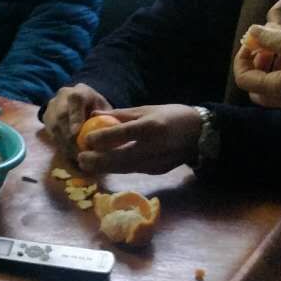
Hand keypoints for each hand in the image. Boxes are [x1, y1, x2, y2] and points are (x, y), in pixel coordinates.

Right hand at [44, 83, 112, 155]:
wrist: (78, 101)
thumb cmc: (95, 106)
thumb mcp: (104, 107)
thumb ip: (106, 116)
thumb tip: (110, 130)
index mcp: (78, 92)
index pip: (75, 102)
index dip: (75, 117)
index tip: (76, 132)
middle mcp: (61, 99)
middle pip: (61, 117)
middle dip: (70, 138)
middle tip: (81, 154)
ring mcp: (51, 110)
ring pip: (55, 129)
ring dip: (66, 146)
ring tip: (78, 159)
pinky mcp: (46, 121)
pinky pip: (52, 136)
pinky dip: (62, 148)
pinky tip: (72, 157)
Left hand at [74, 103, 202, 175]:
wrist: (201, 133)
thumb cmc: (171, 115)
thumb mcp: (146, 109)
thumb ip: (119, 115)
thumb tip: (94, 115)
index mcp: (151, 126)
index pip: (122, 134)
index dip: (102, 138)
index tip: (85, 139)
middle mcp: (154, 146)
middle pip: (121, 158)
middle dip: (97, 161)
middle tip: (79, 158)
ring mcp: (157, 161)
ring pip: (125, 168)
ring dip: (104, 168)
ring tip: (86, 164)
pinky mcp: (158, 170)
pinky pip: (133, 170)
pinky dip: (117, 168)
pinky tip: (104, 165)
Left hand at [233, 25, 280, 110]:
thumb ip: (273, 38)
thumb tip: (252, 33)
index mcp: (280, 88)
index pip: (244, 78)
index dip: (242, 58)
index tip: (252, 41)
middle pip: (257, 88)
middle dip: (255, 67)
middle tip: (265, 47)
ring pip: (275, 89)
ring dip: (272, 69)